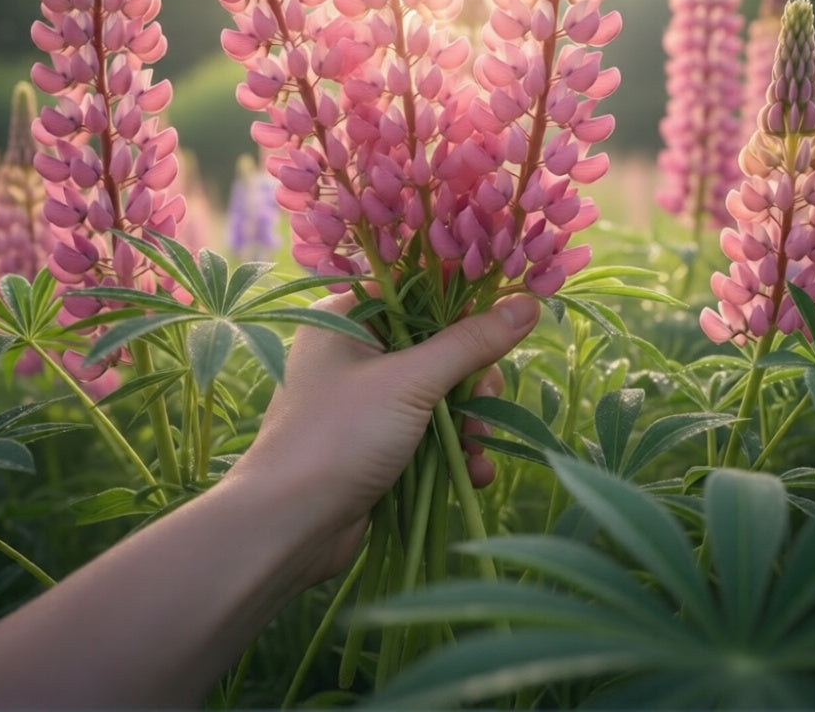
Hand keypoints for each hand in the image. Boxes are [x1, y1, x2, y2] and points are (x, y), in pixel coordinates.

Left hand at [236, 291, 540, 580]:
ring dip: (469, 420)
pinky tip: (473, 471)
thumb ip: (470, 343)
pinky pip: (430, 431)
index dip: (464, 302)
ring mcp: (367, 399)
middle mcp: (355, 351)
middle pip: (438, 344)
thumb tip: (526, 304)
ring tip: (476, 447)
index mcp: (348, 316)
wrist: (288, 526)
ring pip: (441, 392)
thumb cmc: (340, 435)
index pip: (419, 288)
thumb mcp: (411, 382)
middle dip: (471, 378)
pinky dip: (454, 448)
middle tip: (482, 402)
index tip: (506, 319)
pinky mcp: (377, 442)